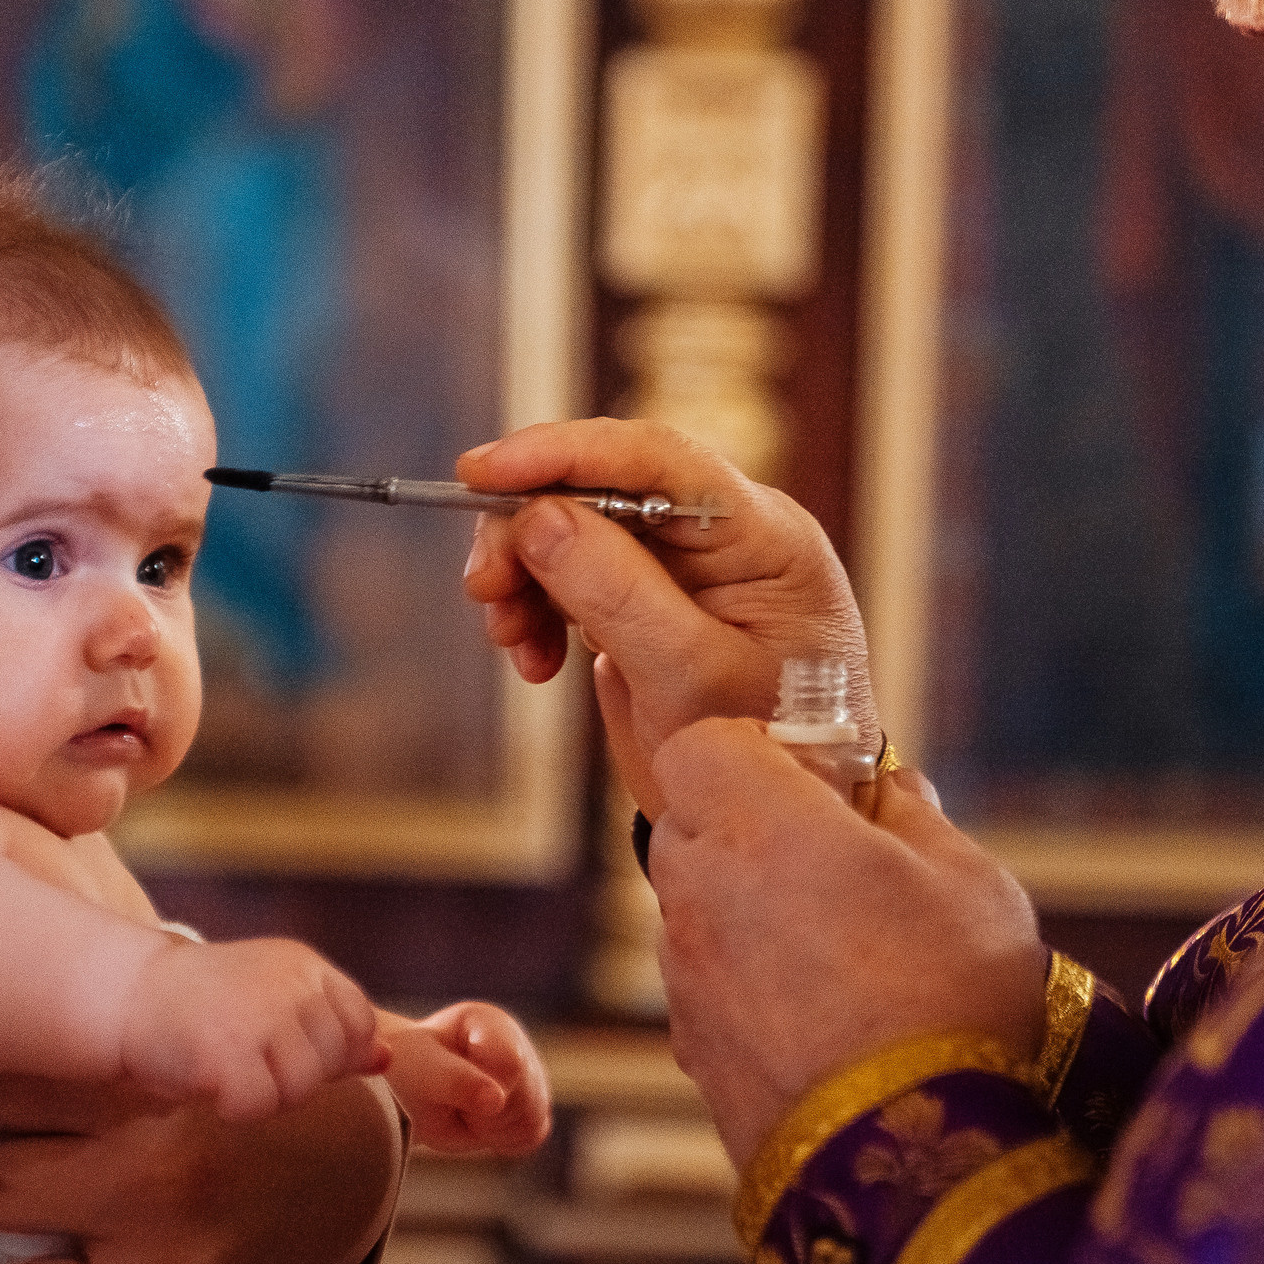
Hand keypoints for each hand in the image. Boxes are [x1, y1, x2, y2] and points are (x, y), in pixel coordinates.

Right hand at [121, 938, 385, 1120]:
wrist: (127, 993)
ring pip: (299, 1089)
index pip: (359, 1023)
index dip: (332, 1052)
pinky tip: (208, 1080)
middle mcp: (290, 984)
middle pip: (330, 1062)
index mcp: (305, 965)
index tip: (283, 1048)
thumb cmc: (204, 1004)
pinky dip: (234, 1106)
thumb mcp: (274, 1001)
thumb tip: (387, 1060)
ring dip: (263, 1093)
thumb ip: (330, 1029)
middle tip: (243, 1054)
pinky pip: (258, 1106)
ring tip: (225, 1064)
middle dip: (292, 1076)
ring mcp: (260, 1016)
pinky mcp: (227, 1051)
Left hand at [381, 1002, 551, 1154]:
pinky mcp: (533, 1104)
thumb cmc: (409, 1072)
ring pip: (532, 1118)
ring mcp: (529, 1074)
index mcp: (490, 1024)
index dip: (481, 1090)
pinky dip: (502, 1139)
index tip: (447, 1085)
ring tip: (463, 1110)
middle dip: (484, 1114)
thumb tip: (496, 1100)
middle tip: (451, 1101)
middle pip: (525, 1097)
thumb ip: (456, 1082)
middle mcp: (517, 1044)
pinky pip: (531, 1134)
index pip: (511, 1065)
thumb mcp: (421, 1072)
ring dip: (491, 1128)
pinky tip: (479, 1123)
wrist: (408, 1094)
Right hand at [458, 420, 872, 815]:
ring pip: (573, 527)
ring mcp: (682, 562)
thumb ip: (619, 595)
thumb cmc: (770, 748)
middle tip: (484, 589)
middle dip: (527, 528)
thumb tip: (537, 517)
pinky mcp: (647, 596)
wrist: (780, 811)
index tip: (483, 472)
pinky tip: (534, 658)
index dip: (564, 452)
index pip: (657, 459)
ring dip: (524, 574)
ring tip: (512, 640)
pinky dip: (536, 607)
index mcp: (762, 534)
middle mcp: (722, 531)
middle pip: (601, 486)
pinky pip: (571, 573)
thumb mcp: (692, 679)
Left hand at [648, 720, 1047, 1167]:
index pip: (698, 744)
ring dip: (745, 905)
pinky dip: (746, 979)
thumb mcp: (969, 881)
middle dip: (747, 823)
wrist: (912, 1168)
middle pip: (687, 821)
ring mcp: (685, 976)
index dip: (754, 748)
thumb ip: (913, 816)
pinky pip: (705, 981)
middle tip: (832, 855)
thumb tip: (888, 788)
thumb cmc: (953, 1000)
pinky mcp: (690, 1047)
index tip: (817, 777)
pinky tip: (823, 1012)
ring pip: (693, 905)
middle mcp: (698, 892)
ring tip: (840, 946)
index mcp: (758, 826)